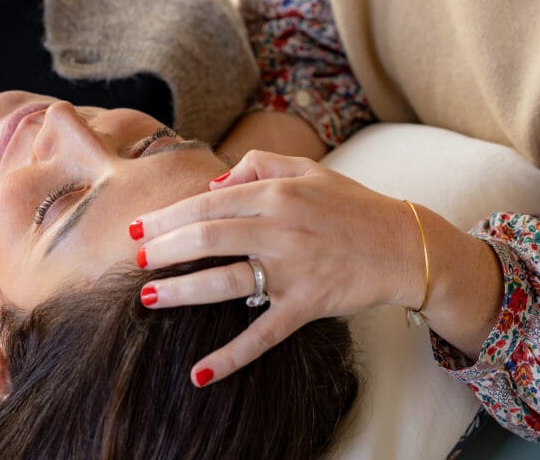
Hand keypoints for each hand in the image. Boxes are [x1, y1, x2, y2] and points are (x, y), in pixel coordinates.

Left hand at [131, 150, 423, 385]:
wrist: (403, 244)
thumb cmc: (352, 204)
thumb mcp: (309, 169)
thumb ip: (260, 165)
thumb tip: (214, 184)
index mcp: (279, 193)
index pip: (210, 202)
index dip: (169, 215)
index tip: (140, 227)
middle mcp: (281, 228)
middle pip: (208, 237)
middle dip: (164, 248)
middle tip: (137, 258)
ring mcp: (293, 269)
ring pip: (226, 281)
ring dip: (182, 291)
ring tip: (149, 297)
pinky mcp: (306, 305)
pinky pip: (262, 334)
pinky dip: (229, 358)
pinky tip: (198, 374)